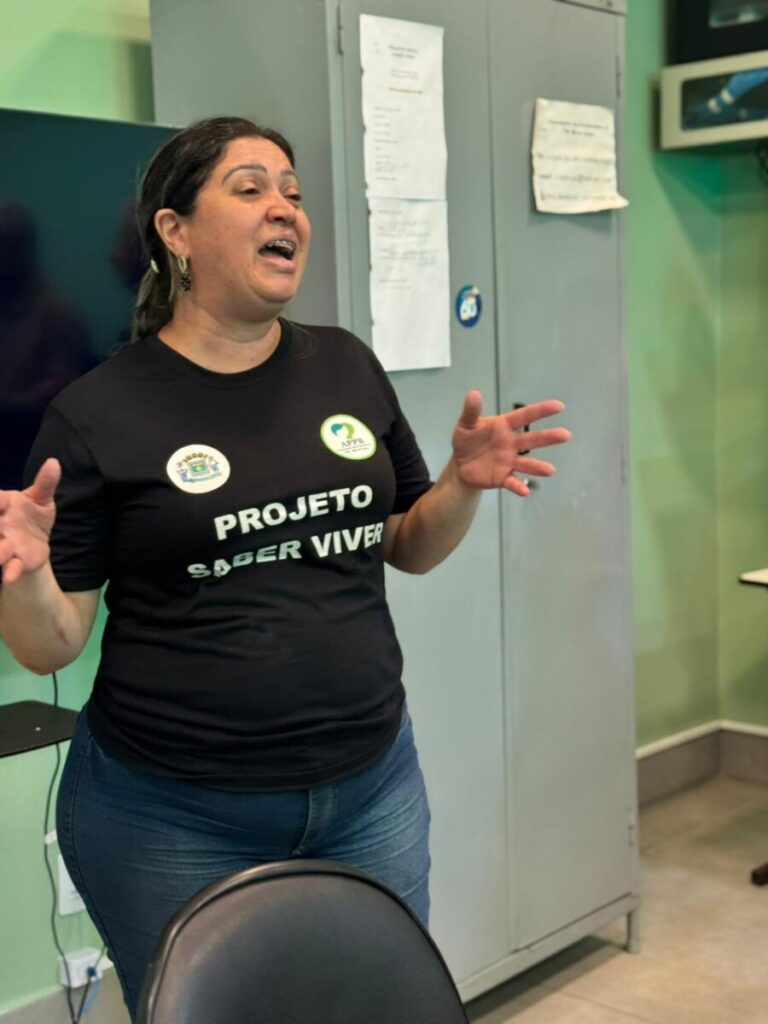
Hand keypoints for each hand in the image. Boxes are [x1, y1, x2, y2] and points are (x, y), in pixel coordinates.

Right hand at [0, 459, 60, 583]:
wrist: (37, 541)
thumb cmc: (33, 514)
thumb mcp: (42, 498)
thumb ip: (46, 483)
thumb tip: (54, 462)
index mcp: (3, 504)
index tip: (3, 502)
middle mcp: (0, 525)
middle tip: (1, 526)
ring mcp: (5, 544)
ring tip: (4, 550)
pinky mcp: (16, 561)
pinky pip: (10, 568)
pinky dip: (9, 572)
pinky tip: (8, 577)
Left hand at [451, 391, 570, 496]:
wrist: (461, 465)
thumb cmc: (467, 440)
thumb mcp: (465, 424)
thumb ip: (471, 411)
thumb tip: (473, 393)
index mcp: (504, 426)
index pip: (524, 416)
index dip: (541, 411)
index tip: (559, 406)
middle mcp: (512, 443)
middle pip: (532, 440)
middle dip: (549, 437)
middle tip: (566, 435)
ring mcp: (509, 461)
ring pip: (527, 463)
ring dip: (538, 467)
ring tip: (550, 470)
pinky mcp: (503, 477)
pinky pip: (513, 482)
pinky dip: (519, 486)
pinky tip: (525, 491)